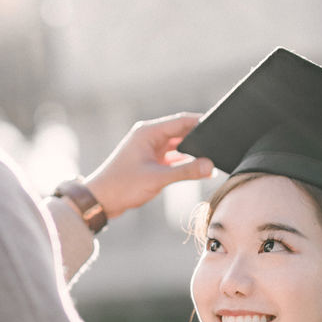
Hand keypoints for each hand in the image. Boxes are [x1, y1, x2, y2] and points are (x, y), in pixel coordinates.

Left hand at [83, 113, 213, 220]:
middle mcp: (150, 136)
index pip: (182, 121)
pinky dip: (185, 163)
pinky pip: (173, 158)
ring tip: (213, 159)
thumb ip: (186, 172)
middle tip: (221, 145)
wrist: (100, 200)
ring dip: (193, 153)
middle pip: (182, 132)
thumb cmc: (122, 185)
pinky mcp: (151, 161)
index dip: (202, 122)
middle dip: (200, 140)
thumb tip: (210, 166)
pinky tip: (200, 169)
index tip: (221, 127)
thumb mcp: (158, 178)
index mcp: (148, 132)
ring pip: (179, 146)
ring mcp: (150, 149)